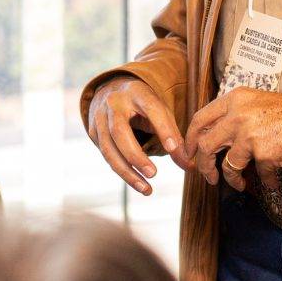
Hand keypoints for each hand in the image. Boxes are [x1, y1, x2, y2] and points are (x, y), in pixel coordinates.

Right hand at [86, 76, 187, 195]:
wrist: (111, 91)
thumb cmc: (143, 105)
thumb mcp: (160, 112)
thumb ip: (174, 136)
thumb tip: (189, 166)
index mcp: (137, 92)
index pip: (151, 109)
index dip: (163, 129)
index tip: (174, 150)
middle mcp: (114, 103)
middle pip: (120, 131)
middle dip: (136, 156)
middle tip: (154, 174)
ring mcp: (99, 117)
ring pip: (108, 148)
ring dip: (127, 172)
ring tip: (147, 189)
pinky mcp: (93, 132)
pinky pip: (106, 155)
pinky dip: (121, 170)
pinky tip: (136, 182)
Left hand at [185, 88, 281, 192]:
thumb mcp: (254, 102)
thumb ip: (232, 114)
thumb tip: (211, 137)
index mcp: (234, 100)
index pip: (200, 119)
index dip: (190, 139)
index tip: (189, 152)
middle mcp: (238, 116)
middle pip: (205, 145)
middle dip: (203, 165)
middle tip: (208, 175)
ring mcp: (250, 135)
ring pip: (227, 166)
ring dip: (231, 180)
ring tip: (239, 184)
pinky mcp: (264, 153)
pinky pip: (258, 174)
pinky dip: (265, 181)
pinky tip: (271, 181)